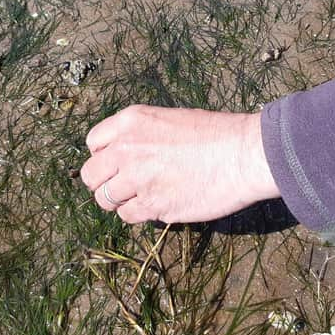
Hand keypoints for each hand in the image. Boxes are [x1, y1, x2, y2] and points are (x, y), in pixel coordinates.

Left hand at [80, 105, 279, 223]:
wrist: (243, 154)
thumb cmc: (216, 134)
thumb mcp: (169, 119)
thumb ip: (140, 136)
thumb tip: (125, 158)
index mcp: (131, 121)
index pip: (93, 143)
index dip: (103, 156)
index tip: (116, 163)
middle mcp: (127, 149)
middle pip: (91, 175)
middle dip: (103, 182)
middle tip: (123, 186)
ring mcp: (138, 179)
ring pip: (105, 199)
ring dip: (120, 201)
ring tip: (142, 197)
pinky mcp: (153, 206)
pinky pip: (128, 216)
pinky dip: (138, 214)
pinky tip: (156, 205)